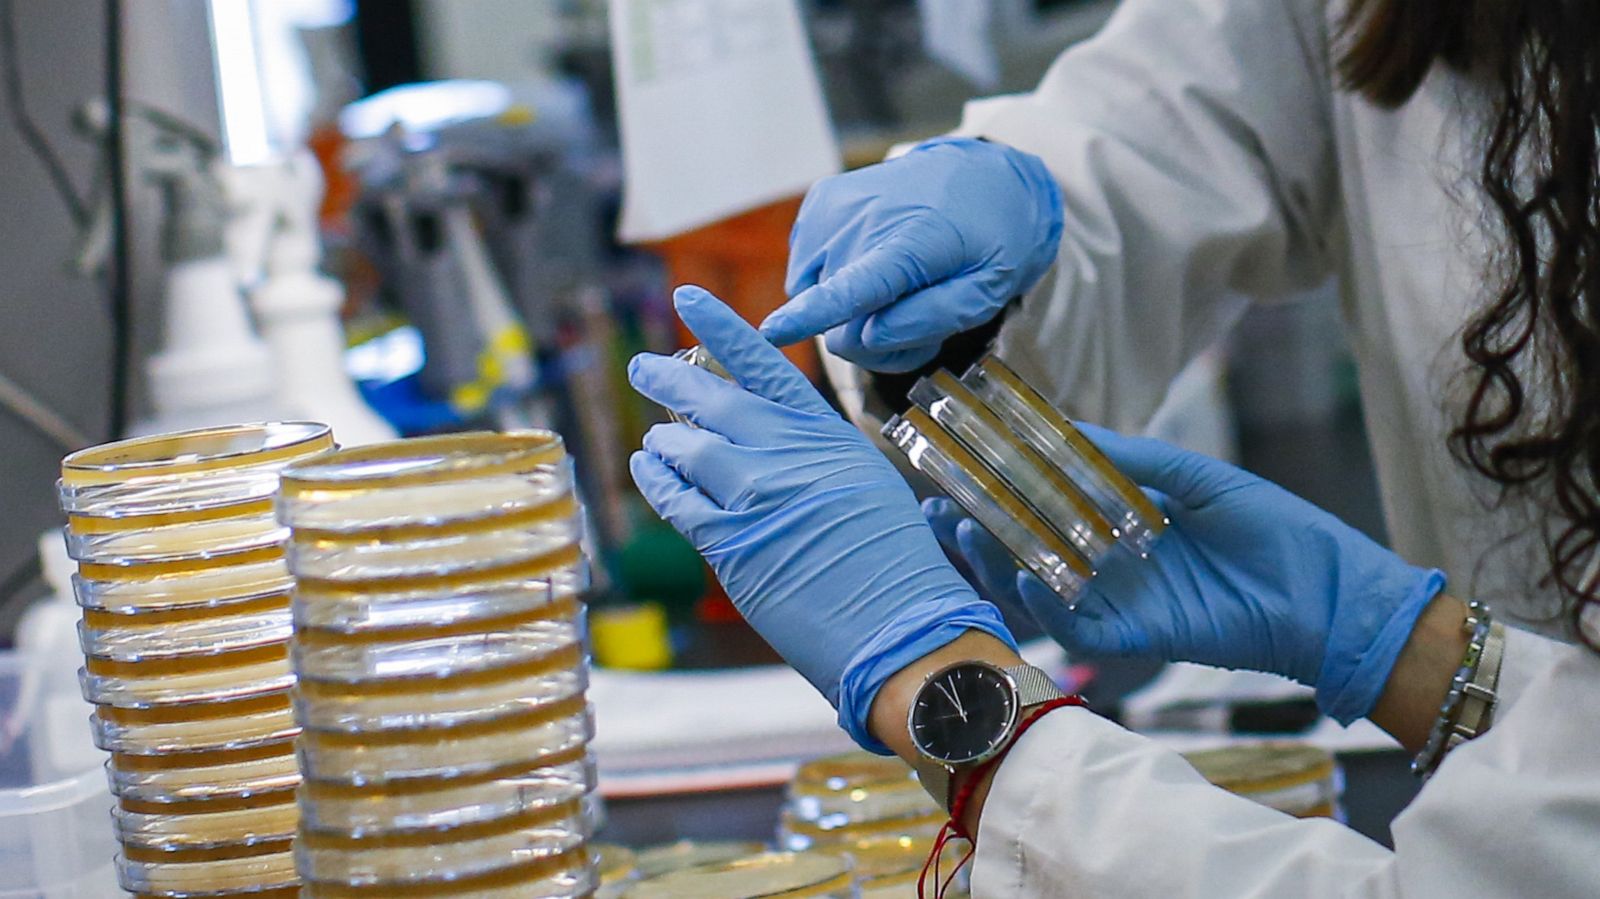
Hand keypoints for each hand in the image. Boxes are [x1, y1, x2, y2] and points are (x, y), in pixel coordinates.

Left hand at [628, 285, 1015, 748]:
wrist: (902, 624)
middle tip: (643, 368)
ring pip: (685, 446)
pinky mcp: (730, 542)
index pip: (762, 365)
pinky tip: (646, 469)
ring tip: (653, 441)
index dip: (719, 327)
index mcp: (826, 433)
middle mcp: (787, 452)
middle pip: (711, 397)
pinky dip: (655, 480)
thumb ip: (814, 458)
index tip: (685, 297)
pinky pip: (675, 499)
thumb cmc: (896, 567)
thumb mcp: (865, 485)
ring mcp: (756, 494)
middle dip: (669, 379)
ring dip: (663, 441)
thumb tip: (765, 445)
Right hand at [760, 137, 1062, 371]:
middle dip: (871, 338)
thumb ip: (931, 318)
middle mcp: (860, 219)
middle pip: (836, 322)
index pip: (853, 289)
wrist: (982, 175)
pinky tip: (875, 265)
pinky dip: (835, 280)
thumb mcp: (986, 291)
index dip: (810, 316)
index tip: (772, 332)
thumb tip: (867, 337)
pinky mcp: (818, 202)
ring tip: (898, 293)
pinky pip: (807, 272)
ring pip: (813, 298)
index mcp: (909, 242)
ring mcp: (832, 207)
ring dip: (851, 312)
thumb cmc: (991, 240)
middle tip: (918, 328)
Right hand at [927, 425, 1444, 724]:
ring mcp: (1118, 601)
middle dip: (976, 531)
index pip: (1045, 503)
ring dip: (995, 565)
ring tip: (961, 532)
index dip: (999, 488)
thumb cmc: (1274, 528)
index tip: (957, 462)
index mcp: (1120, 520)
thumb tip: (1063, 427)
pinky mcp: (1135, 637)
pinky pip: (1075, 627)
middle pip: (1025, 548)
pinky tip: (1026, 575)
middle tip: (935, 506)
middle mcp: (1108, 563)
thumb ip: (1130, 460)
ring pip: (1037, 588)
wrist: (1330, 592)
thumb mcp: (1197, 479)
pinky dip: (1046, 606)